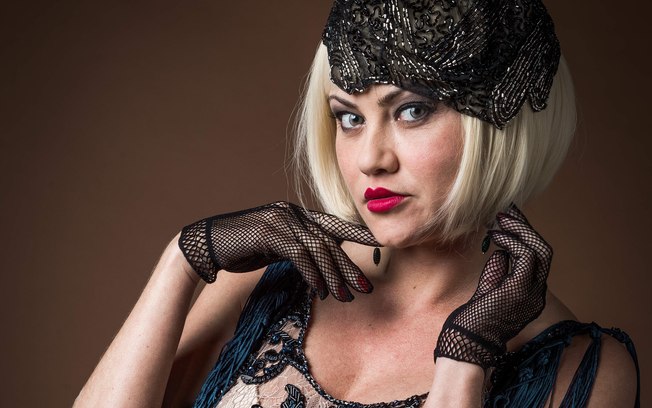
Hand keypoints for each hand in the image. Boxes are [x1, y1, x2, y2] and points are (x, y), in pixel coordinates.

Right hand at [178, 201, 378, 300]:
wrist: (207, 244)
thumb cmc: (243, 248)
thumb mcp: (277, 246)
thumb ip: (300, 248)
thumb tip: (325, 263)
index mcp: (297, 214)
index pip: (334, 225)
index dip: (358, 235)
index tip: (379, 247)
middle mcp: (292, 212)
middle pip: (331, 239)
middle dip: (350, 266)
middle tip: (366, 288)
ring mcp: (280, 219)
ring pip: (318, 247)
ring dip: (334, 275)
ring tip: (346, 297)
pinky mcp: (268, 231)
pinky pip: (298, 253)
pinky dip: (312, 273)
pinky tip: (319, 291)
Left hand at [434, 205, 550, 367]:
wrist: (464, 344)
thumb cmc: (471, 320)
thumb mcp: (488, 290)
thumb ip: (498, 272)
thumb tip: (500, 251)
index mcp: (531, 294)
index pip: (538, 258)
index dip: (526, 235)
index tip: (510, 217)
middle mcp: (536, 294)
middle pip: (544, 251)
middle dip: (525, 227)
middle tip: (507, 210)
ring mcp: (530, 294)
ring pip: (539, 251)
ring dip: (519, 230)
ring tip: (499, 219)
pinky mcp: (518, 291)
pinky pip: (525, 257)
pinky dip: (512, 241)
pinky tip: (495, 235)